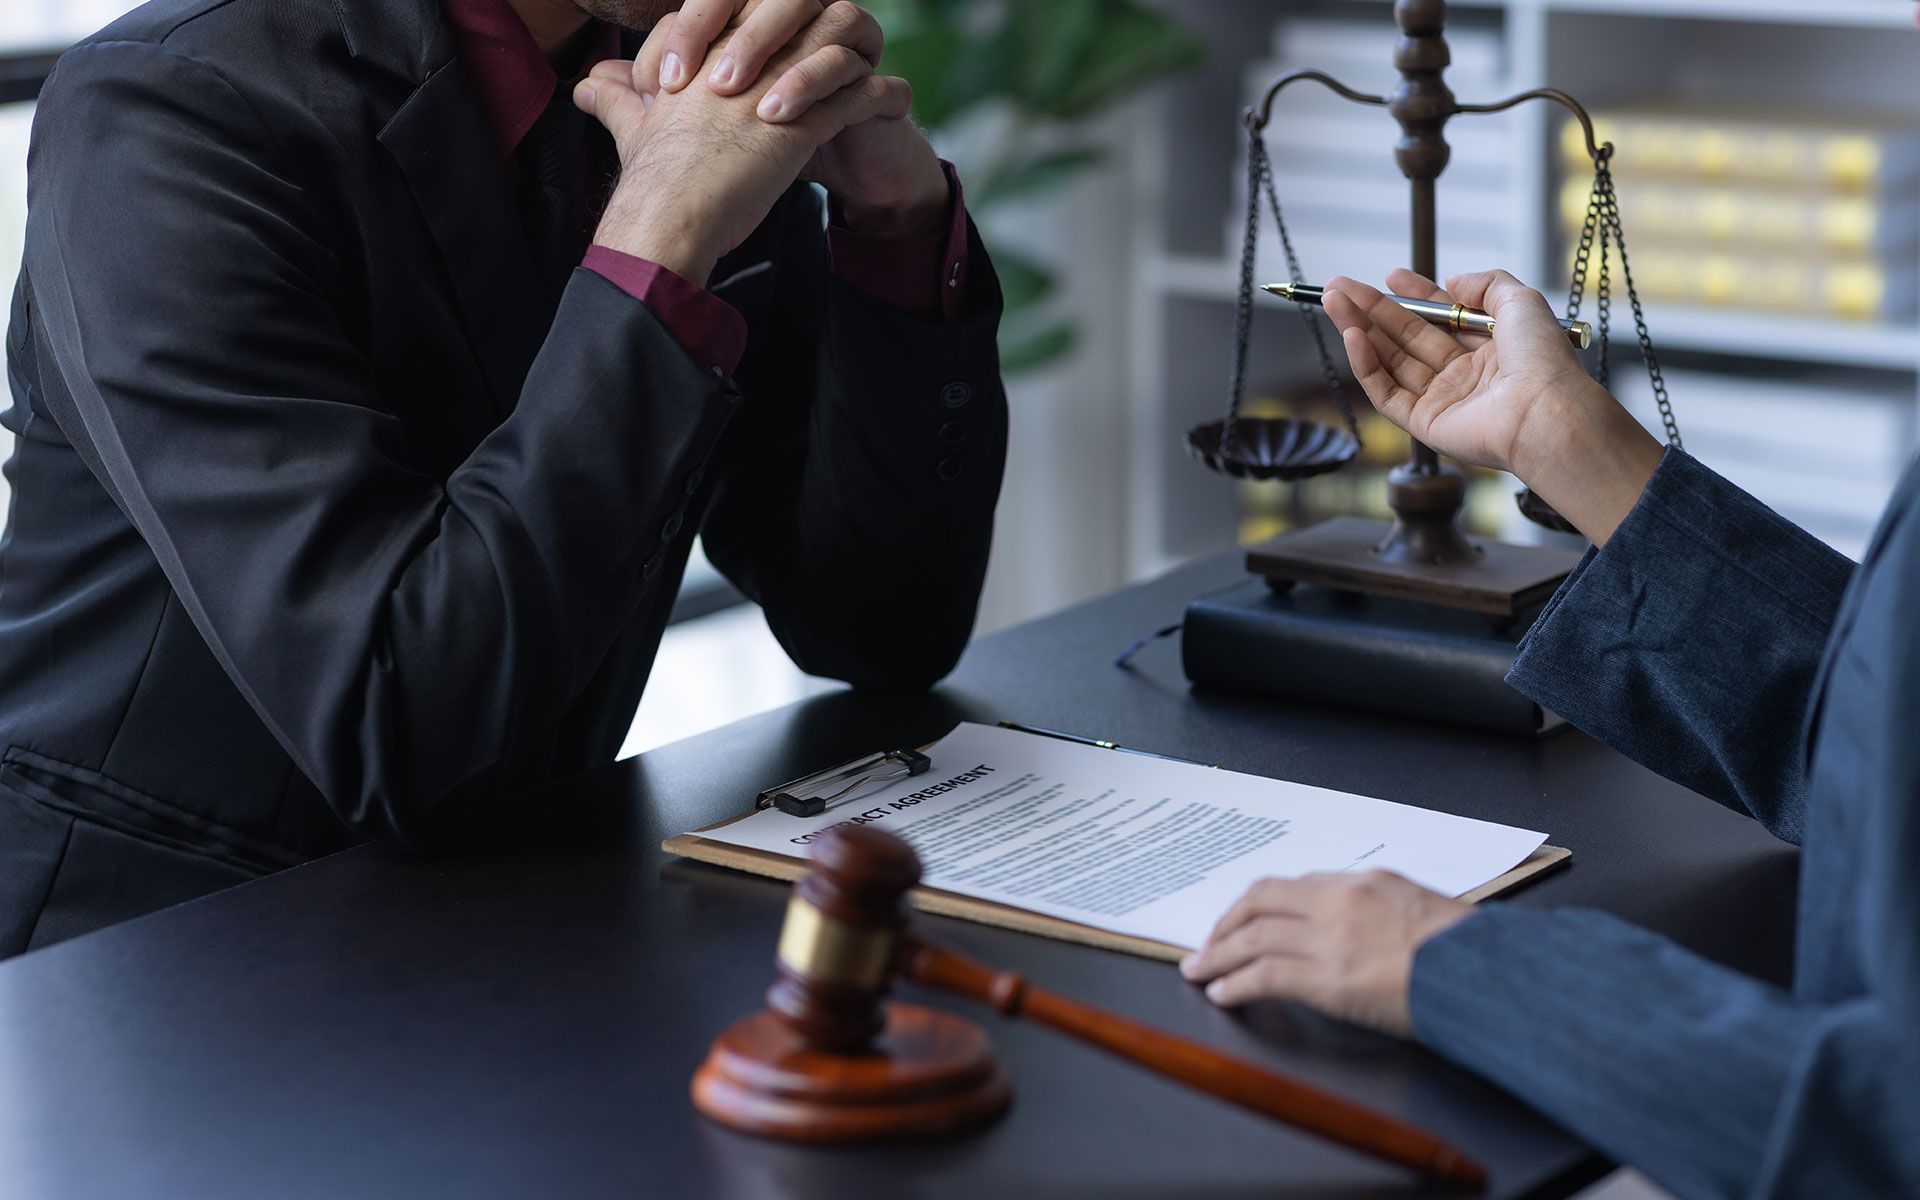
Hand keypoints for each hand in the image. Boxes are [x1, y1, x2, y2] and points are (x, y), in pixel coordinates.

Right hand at [573, 14, 910, 282]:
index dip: (778, 15)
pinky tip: (897, 103)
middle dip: (825, 20)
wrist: (664, 218)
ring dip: (860, 51)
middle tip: (852, 37)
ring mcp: (772, 85)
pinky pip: (858, 96)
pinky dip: (883, 97)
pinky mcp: (800, 124)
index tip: (799, 28)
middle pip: (797, 10)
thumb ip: (614, 99)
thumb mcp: (629, 126)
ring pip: (833, 41)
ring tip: (877, 64)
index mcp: (703, 50)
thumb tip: (587, 85)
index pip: (748, 6)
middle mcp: (739, 57)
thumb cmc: (648, 182)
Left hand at [1177, 871, 1470, 1037]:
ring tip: (1199, 969)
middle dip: (1226, 922)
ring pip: (1253, 937)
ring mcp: (1330, 939)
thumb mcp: (1423, 910)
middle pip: (1261, 902)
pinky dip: (1236, 984)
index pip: (1296, 886)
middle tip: (1208, 941)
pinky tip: (1223, 993)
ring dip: (1218, 954)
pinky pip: (1264, 977)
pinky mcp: (1327, 980)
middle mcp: (1339, 902)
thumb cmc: (1467, 951)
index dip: (1261, 904)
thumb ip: (1384, 911)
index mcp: (1364, 883)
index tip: (1246, 918)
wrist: (1486, 973)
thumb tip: (1364, 929)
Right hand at [1323, 268, 1662, 543]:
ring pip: (1391, 360)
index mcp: (1489, 348)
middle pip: (1407, 337)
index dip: (1415, 295)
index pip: (1441, 318)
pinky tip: (1353, 337)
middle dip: (1372, 309)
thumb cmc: (1543, 360)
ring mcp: (1442, 400)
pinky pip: (1387, 392)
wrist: (1546, 411)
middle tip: (1339, 287)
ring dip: (1359, 330)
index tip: (1391, 276)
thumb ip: (1486, 283)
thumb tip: (1452, 280)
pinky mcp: (1424, 423)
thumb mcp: (1522, 302)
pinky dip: (1366, 365)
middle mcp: (1464, 374)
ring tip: (1335, 302)